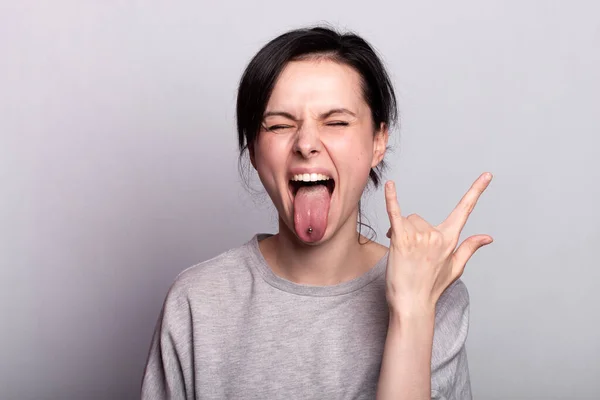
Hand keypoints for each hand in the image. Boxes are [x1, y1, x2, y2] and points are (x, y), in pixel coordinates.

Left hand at [383, 172, 492, 316]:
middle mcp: (436, 236)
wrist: (411, 304)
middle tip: (408, 252)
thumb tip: (488, 237)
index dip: (476, 191)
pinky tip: (391, 186)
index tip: (486, 175)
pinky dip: (391, 199)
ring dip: (401, 232)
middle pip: (420, 218)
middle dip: (412, 231)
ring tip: (400, 253)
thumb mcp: (455, 268)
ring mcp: (419, 237)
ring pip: (408, 220)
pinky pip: (395, 214)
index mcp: (450, 240)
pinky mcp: (401, 239)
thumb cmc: (430, 288)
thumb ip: (469, 247)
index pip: (465, 210)